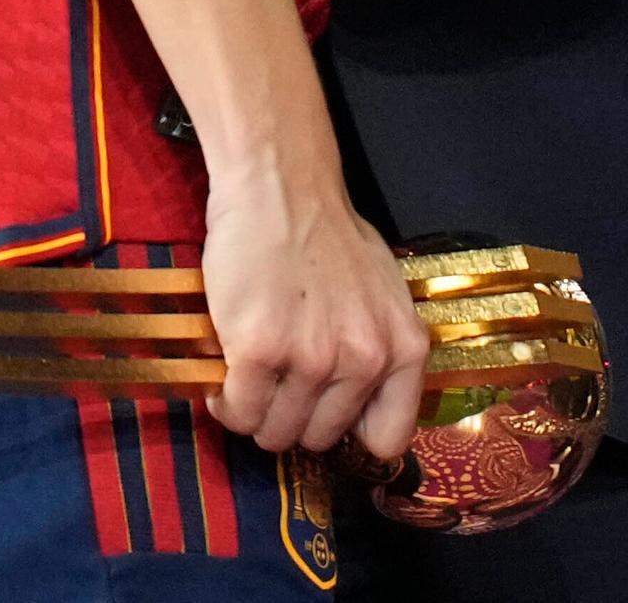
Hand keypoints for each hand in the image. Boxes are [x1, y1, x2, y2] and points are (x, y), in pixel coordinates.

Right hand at [201, 150, 433, 459]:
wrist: (280, 188)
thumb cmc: (328, 234)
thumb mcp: (384, 294)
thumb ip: (381, 350)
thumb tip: (362, 408)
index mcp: (403, 348)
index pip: (387, 439)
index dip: (348, 433)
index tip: (322, 416)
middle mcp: (365, 359)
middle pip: (320, 438)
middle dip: (291, 420)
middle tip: (272, 388)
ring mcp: (312, 358)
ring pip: (275, 432)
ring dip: (253, 414)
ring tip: (245, 380)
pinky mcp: (260, 350)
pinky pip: (238, 410)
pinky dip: (224, 402)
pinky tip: (223, 377)